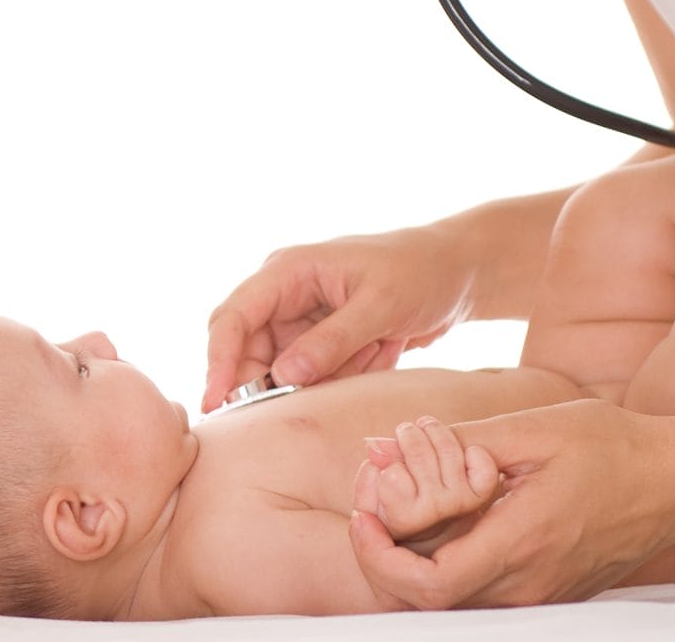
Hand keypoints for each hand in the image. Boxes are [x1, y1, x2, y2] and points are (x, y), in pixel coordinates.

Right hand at [202, 227, 471, 412]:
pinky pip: (312, 376)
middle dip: (271, 381)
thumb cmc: (419, 273)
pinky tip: (379, 352)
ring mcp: (300, 319)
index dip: (219, 360)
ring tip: (372, 352)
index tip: (216, 402)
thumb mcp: (380, 306)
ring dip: (322, 379)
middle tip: (305, 402)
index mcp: (287, 271)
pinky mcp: (319, 341)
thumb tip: (283, 375)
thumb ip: (331, 341)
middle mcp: (283, 294)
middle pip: (247, 349)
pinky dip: (342, 378)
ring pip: (282, 369)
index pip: (234, 317)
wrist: (457, 274)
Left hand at [348, 398, 674, 608]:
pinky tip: (444, 516)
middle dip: (386, 556)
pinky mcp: (548, 590)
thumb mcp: (530, 429)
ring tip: (401, 505)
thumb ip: (454, 442)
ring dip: (413, 559)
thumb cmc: (610, 446)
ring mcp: (541, 593)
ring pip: (453, 599)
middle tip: (370, 506)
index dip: (379, 557)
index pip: (427, 586)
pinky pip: (481, 590)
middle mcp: (529, 583)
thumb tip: (380, 448)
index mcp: (520, 543)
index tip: (361, 515)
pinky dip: (447, 560)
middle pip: (430, 600)